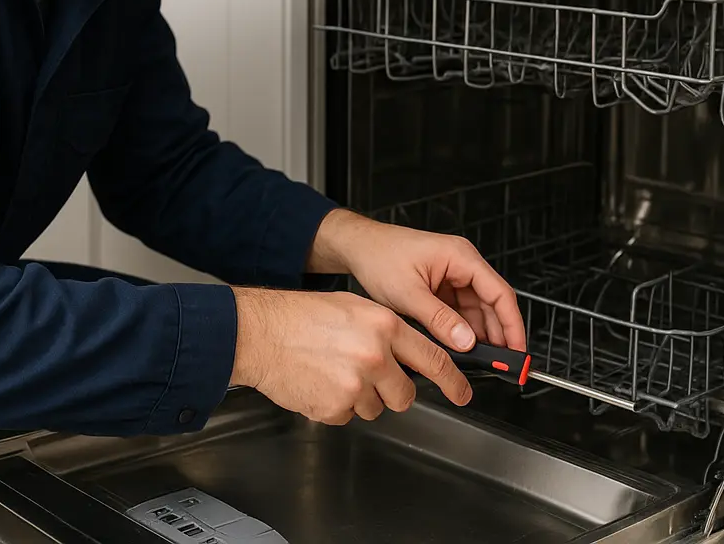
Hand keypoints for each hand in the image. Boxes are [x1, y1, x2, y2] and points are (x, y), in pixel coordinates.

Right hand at [229, 286, 471, 424]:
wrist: (260, 332)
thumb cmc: (300, 316)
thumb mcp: (353, 306)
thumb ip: (386, 330)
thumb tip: (410, 352)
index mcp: (383, 326)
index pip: (432, 359)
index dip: (454, 380)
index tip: (463, 392)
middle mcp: (375, 356)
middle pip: (406, 394)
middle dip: (393, 391)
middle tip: (370, 377)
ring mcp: (356, 386)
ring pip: (377, 407)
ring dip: (362, 397)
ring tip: (333, 371)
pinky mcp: (336, 408)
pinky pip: (350, 415)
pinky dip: (337, 404)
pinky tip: (320, 382)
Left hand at [308, 209, 525, 356]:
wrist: (356, 247)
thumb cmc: (378, 256)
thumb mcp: (408, 292)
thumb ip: (439, 319)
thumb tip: (466, 342)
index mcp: (460, 257)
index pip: (500, 293)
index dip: (512, 325)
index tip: (516, 352)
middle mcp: (460, 264)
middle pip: (490, 304)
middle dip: (495, 335)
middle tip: (497, 366)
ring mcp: (451, 275)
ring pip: (475, 311)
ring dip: (476, 336)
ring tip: (476, 362)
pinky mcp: (440, 286)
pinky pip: (458, 311)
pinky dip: (459, 330)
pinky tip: (457, 349)